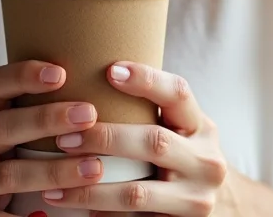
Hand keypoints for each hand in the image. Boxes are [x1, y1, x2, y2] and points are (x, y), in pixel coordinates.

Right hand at [0, 61, 106, 215]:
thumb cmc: (13, 166)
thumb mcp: (17, 138)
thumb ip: (43, 119)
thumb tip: (102, 99)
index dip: (22, 75)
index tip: (61, 72)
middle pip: (2, 126)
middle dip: (46, 118)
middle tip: (89, 114)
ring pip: (8, 173)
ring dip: (53, 170)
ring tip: (94, 169)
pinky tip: (58, 215)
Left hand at [40, 63, 227, 215]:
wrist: (218, 208)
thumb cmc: (179, 158)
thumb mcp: (176, 131)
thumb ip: (146, 112)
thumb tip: (83, 78)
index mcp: (200, 126)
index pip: (178, 93)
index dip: (147, 80)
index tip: (110, 70)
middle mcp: (206, 159)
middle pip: (154, 142)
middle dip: (105, 138)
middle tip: (65, 137)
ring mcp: (197, 197)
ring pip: (137, 192)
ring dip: (90, 188)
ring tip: (54, 184)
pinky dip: (101, 214)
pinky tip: (75, 207)